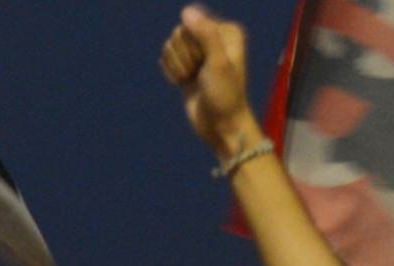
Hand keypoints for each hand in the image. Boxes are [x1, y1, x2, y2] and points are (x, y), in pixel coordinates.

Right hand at [162, 6, 258, 156]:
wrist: (220, 125)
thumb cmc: (224, 96)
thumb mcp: (218, 63)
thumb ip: (205, 34)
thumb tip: (187, 11)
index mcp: (227, 31)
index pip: (192, 24)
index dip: (194, 47)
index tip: (209, 66)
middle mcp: (213, 37)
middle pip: (179, 33)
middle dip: (185, 58)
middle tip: (202, 75)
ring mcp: (199, 51)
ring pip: (170, 45)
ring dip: (178, 66)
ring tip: (194, 80)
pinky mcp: (186, 64)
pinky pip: (166, 57)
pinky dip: (171, 71)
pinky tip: (183, 83)